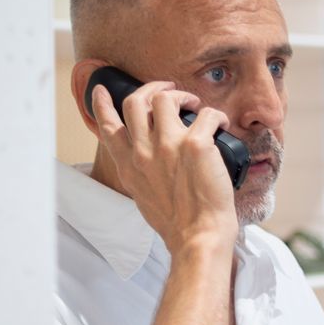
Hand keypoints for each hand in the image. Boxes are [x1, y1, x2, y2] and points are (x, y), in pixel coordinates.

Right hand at [91, 81, 236, 254]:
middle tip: (168, 90)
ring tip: (196, 106)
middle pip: (135, 101)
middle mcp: (143, 152)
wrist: (198, 237)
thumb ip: (138, 169)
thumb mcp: (142, 194)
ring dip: (184, 96)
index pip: (108, 126)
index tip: (102, 90)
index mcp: (129, 165)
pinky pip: (207, 114)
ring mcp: (168, 146)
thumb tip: (145, 153)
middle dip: (152, 88)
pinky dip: (217, 116)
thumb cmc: (176, 222)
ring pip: (166, 98)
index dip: (103, 104)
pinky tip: (221, 125)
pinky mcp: (196, 145)